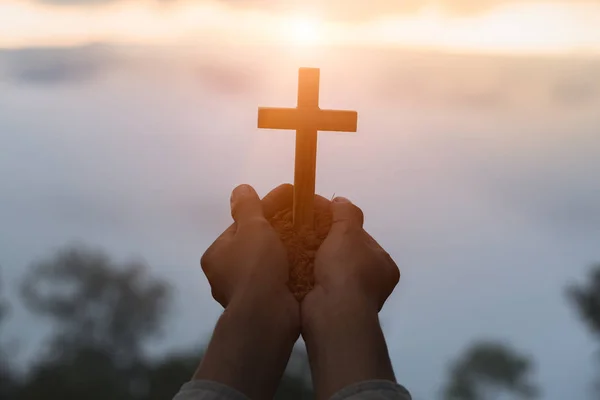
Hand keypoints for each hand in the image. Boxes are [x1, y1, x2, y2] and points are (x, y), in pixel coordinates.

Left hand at [196, 184, 300, 399]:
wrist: (266, 315)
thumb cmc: (256, 267)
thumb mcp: (252, 228)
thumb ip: (248, 206)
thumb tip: (240, 189)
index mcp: (217, 255)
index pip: (241, 225)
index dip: (266, 209)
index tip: (289, 200)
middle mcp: (225, 275)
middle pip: (256, 243)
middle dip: (278, 230)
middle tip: (301, 219)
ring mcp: (245, 292)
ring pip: (269, 261)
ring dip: (286, 250)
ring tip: (309, 237)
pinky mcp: (264, 304)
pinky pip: (279, 278)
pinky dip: (292, 267)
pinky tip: (308, 259)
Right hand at [301, 196, 399, 399]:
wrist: (332, 313)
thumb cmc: (346, 271)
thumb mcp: (348, 232)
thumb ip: (346, 213)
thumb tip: (340, 200)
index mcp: (383, 265)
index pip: (361, 237)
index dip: (340, 223)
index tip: (320, 216)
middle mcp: (371, 283)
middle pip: (344, 253)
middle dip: (324, 241)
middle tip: (304, 230)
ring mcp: (351, 298)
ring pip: (329, 269)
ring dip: (313, 258)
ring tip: (293, 245)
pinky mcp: (330, 308)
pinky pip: (316, 283)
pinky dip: (305, 273)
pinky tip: (291, 263)